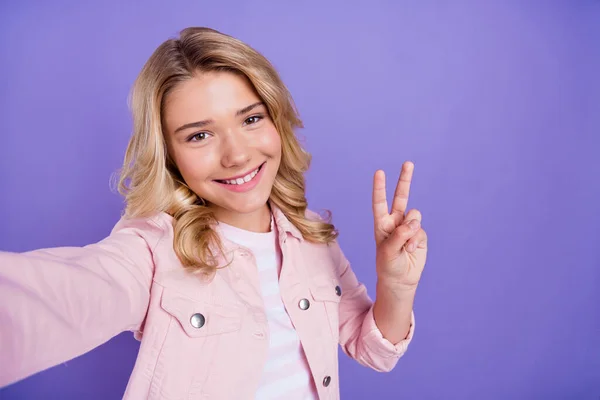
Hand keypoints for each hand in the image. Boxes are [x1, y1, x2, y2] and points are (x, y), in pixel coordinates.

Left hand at [372, 161, 427, 290]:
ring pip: (414, 216)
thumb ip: (399, 235)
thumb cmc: (388, 266)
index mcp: (381, 223)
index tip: (379, 172)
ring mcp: (408, 227)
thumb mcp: (388, 252)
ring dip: (411, 229)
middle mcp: (395, 221)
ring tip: (405, 245)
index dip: (380, 188)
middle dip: (405, 180)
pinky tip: (411, 250)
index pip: (379, 203)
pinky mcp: (419, 234)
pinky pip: (421, 230)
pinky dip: (416, 241)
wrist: (400, 280)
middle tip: (408, 163)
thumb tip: (413, 222)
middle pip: (400, 197)